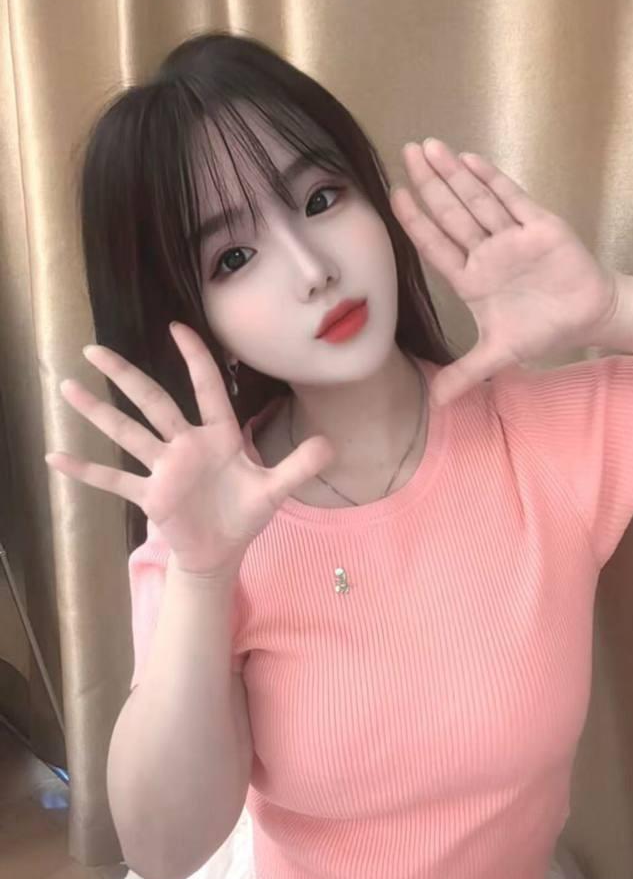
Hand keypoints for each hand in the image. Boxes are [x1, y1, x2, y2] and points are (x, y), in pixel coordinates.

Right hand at [46, 324, 334, 575]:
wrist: (222, 551)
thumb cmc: (245, 513)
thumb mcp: (275, 489)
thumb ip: (300, 465)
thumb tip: (331, 444)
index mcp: (217, 435)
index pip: (206, 388)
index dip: (194, 358)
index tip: (177, 328)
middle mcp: (185, 444)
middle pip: (152, 402)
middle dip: (125, 375)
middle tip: (94, 348)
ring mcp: (163, 468)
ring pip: (127, 433)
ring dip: (97, 413)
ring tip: (67, 387)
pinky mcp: (150, 495)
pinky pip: (114, 480)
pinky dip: (86, 472)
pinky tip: (55, 459)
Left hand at [390, 138, 622, 407]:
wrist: (589, 318)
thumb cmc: (543, 329)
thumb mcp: (499, 356)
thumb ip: (466, 374)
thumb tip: (435, 403)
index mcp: (471, 278)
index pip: (435, 245)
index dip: (415, 221)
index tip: (394, 195)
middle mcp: (486, 252)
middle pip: (451, 213)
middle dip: (429, 184)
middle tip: (406, 152)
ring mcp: (511, 236)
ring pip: (476, 201)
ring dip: (454, 175)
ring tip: (430, 147)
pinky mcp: (540, 227)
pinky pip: (512, 199)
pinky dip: (492, 180)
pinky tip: (470, 161)